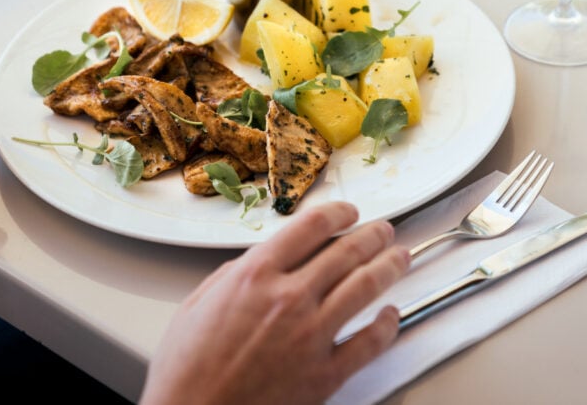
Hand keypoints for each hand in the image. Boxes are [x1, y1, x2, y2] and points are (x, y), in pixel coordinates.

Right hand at [140, 202, 409, 404]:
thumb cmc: (186, 371)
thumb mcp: (197, 304)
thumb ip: (233, 275)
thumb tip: (257, 261)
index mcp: (255, 275)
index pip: (311, 226)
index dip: (338, 212)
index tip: (349, 212)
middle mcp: (289, 298)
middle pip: (346, 252)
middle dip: (372, 236)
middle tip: (383, 231)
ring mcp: (311, 336)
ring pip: (366, 287)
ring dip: (390, 266)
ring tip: (399, 258)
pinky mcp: (325, 374)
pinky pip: (370, 342)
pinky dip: (387, 324)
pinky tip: (392, 314)